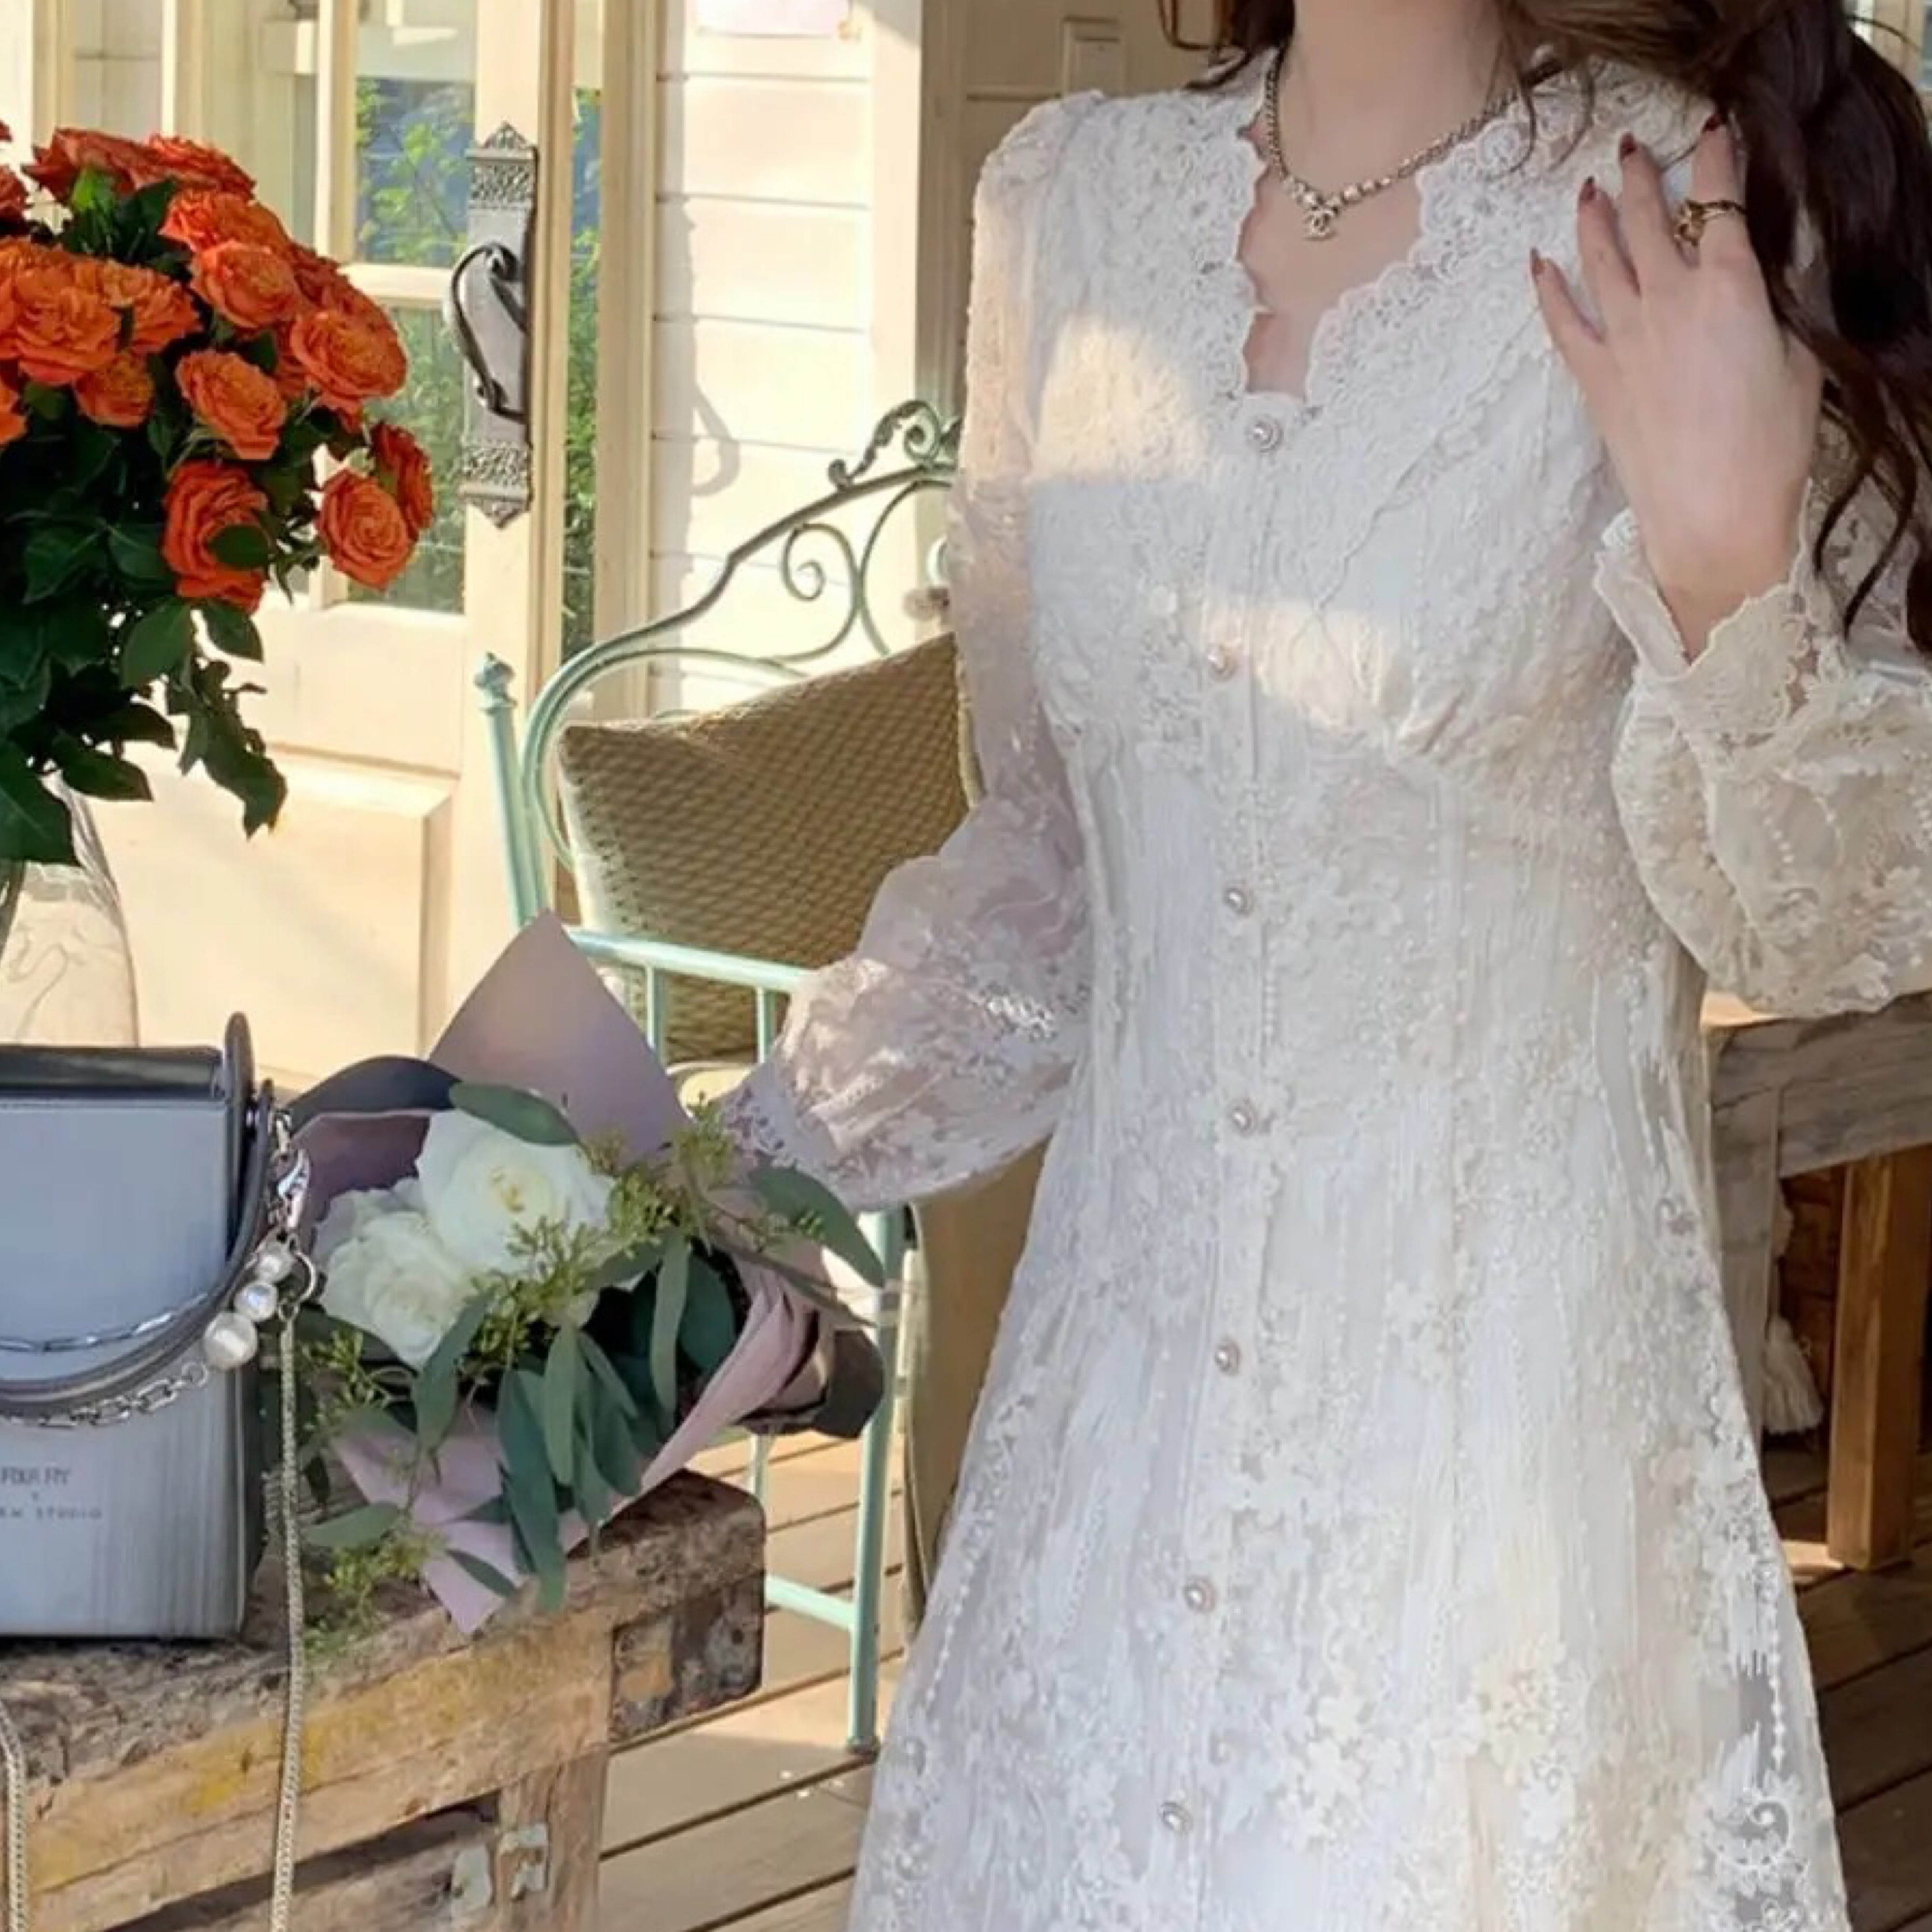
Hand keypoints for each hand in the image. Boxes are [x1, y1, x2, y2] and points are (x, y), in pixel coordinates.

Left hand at [1533, 121, 1822, 655]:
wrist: (1713, 512)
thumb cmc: (1769, 444)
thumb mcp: (1797, 360)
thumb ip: (1776, 309)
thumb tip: (1765, 280)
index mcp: (1730, 285)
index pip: (1721, 200)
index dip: (1717, 159)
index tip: (1713, 131)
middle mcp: (1669, 299)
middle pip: (1649, 218)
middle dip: (1641, 177)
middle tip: (1631, 150)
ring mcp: (1625, 337)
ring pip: (1602, 258)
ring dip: (1594, 218)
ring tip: (1588, 190)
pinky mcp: (1595, 377)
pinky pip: (1562, 320)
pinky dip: (1547, 287)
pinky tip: (1536, 262)